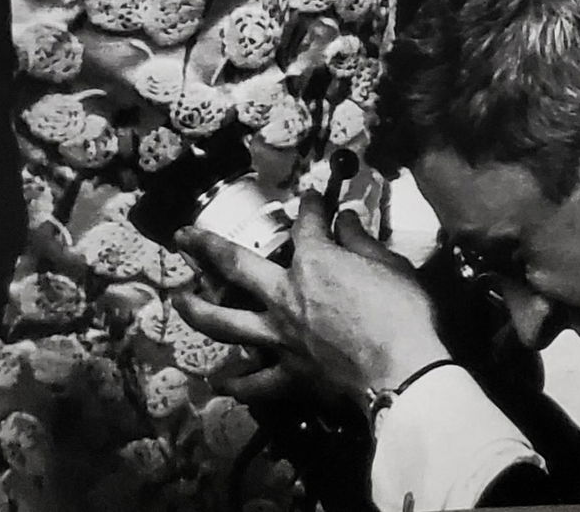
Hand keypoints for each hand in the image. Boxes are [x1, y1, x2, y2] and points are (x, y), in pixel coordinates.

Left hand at [175, 192, 449, 410]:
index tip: (310, 196)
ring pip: (225, 322)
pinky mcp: (287, 376)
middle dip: (206, 246)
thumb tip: (345, 218)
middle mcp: (285, 295)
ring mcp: (280, 338)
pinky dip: (235, 383)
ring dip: (197, 309)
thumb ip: (360, 239)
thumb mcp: (388, 263)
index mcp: (313, 262)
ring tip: (179, 301)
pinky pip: (253, 382)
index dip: (309, 205)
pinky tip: (219, 382)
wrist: (400, 371)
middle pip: (235, 264)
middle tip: (182, 236)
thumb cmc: (400, 312)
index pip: (306, 224)